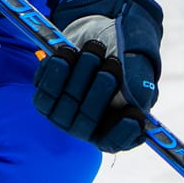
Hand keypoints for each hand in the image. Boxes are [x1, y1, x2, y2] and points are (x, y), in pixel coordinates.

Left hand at [32, 0, 163, 152]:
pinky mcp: (45, 100)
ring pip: (66, 104)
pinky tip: (67, 52)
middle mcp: (87, 129)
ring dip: (80, 73)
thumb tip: (137, 103)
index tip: (134, 115)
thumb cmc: (126, 60)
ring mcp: (64, 117)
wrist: (102, 40)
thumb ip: (139, 84)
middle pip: (88, 119)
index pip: (115, 141)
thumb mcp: (138, 68)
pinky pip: (44, 92)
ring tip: (95, 48)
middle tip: (113, 63)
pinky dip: (55, 70)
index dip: (124, 132)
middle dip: (101, 89)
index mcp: (115, 129)